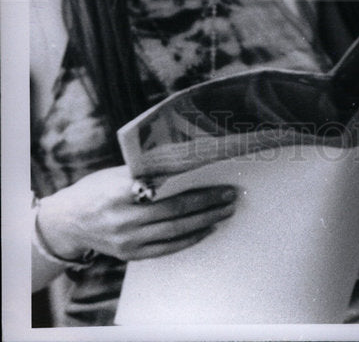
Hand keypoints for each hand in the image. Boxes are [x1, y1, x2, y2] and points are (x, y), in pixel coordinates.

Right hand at [36, 165, 236, 261]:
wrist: (68, 221)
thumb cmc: (97, 189)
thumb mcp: (118, 172)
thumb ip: (148, 171)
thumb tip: (188, 162)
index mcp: (122, 191)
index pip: (169, 189)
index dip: (198, 186)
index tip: (220, 179)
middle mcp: (125, 218)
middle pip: (177, 212)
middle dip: (209, 204)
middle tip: (231, 196)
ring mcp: (128, 240)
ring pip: (175, 232)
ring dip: (206, 222)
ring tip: (226, 212)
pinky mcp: (130, 255)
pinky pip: (166, 249)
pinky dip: (189, 239)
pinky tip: (206, 229)